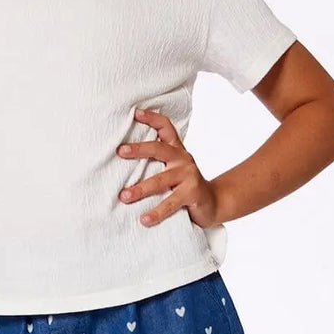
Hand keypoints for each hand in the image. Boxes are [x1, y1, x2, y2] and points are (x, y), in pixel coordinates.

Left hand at [116, 106, 221, 231]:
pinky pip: (170, 203)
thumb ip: (156, 163)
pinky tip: (144, 220)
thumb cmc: (185, 186)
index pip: (166, 128)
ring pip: (160, 180)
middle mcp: (182, 159)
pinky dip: (156, 212)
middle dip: (138, 149)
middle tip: (120, 151)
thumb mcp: (173, 170)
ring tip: (124, 196)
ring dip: (140, 189)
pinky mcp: (193, 194)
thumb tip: (122, 157)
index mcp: (176, 151)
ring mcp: (189, 176)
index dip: (152, 118)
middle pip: (159, 149)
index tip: (135, 113)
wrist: (213, 203)